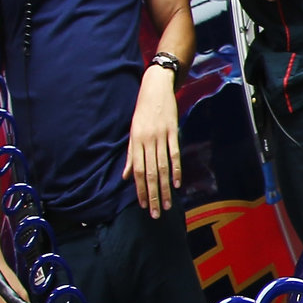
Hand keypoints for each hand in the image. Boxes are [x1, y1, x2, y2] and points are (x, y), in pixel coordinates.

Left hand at [124, 63, 182, 215]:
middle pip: (150, 174)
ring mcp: (160, 137)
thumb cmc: (142, 112)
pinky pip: (174, 154)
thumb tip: (126, 177)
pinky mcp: (172, 132)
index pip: (138, 173)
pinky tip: (177, 183)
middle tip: (155, 213)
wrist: (154, 89)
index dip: (140, 190)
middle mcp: (147, 142)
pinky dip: (176, 170)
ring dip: (165, 188)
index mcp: (135, 143)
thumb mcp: (133, 133)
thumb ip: (131, 156)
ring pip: (163, 168)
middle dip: (153, 195)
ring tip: (167, 204)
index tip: (143, 206)